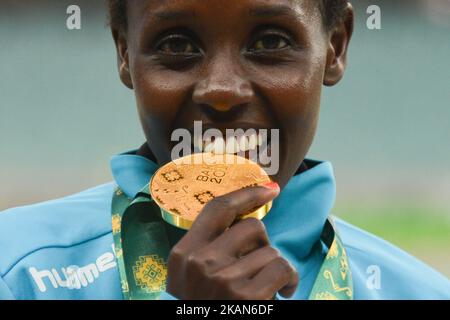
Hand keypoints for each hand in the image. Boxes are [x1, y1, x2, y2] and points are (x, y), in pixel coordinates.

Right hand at [166, 183, 298, 299]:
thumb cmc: (201, 306)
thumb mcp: (190, 277)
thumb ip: (207, 249)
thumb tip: (246, 220)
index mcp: (183, 254)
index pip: (216, 209)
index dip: (246, 194)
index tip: (269, 188)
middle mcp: (200, 263)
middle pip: (251, 227)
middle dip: (264, 244)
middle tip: (258, 265)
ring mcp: (222, 280)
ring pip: (270, 249)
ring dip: (276, 266)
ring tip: (268, 286)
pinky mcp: (247, 298)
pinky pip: (282, 267)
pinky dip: (289, 279)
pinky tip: (282, 293)